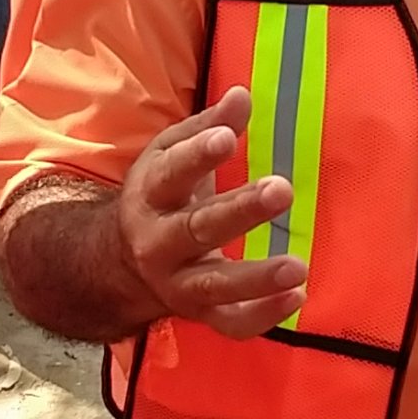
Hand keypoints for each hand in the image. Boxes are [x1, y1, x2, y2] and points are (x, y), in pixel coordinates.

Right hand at [120, 89, 305, 338]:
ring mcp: (177, 284)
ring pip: (214, 285)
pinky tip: (297, 296)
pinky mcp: (200, 314)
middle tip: (283, 190)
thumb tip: (244, 95)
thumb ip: (208, 127)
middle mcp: (158, 243)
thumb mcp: (171, 156)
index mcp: (150, 196)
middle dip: (240, 211)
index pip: (171, 174)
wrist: (119, 265)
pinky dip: (262, 316)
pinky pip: (230, 323)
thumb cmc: (161, 197)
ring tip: (298, 266)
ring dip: (256, 277)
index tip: (227, 136)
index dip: (197, 154)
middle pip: (197, 229)